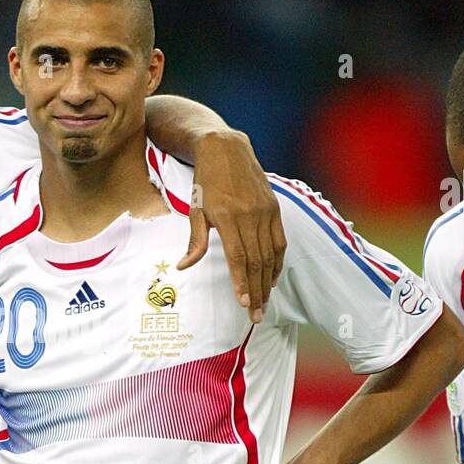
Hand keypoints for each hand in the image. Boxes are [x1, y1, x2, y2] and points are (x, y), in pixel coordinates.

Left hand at [177, 129, 286, 321]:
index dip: (242, 283)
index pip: (238, 258)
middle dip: (256, 291)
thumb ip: (194, 240)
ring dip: (267, 282)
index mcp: (228, 217)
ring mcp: (265, 211)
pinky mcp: (275, 208)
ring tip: (263, 303)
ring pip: (270, 254)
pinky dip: (278, 262)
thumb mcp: (195, 210)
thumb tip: (183, 267)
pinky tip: (272, 278)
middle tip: (256, 314)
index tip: (243, 304)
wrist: (226, 149)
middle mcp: (250, 215)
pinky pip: (280, 241)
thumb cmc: (205, 182)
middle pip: (257, 262)